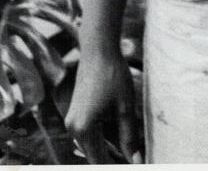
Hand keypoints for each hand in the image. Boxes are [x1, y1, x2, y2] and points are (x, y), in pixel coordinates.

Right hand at [65, 48, 139, 162]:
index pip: (101, 162)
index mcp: (84, 129)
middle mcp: (73, 128)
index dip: (117, 167)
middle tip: (134, 159)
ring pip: (92, 147)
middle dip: (113, 161)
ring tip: (130, 151)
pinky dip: (103, 139)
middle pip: (94, 157)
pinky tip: (120, 137)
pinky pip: (89, 135)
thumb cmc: (113, 74)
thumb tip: (135, 160)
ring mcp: (72, 121)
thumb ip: (129, 137)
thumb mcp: (125, 106)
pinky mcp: (75, 114)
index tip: (134, 165)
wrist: (98, 49)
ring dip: (108, 151)